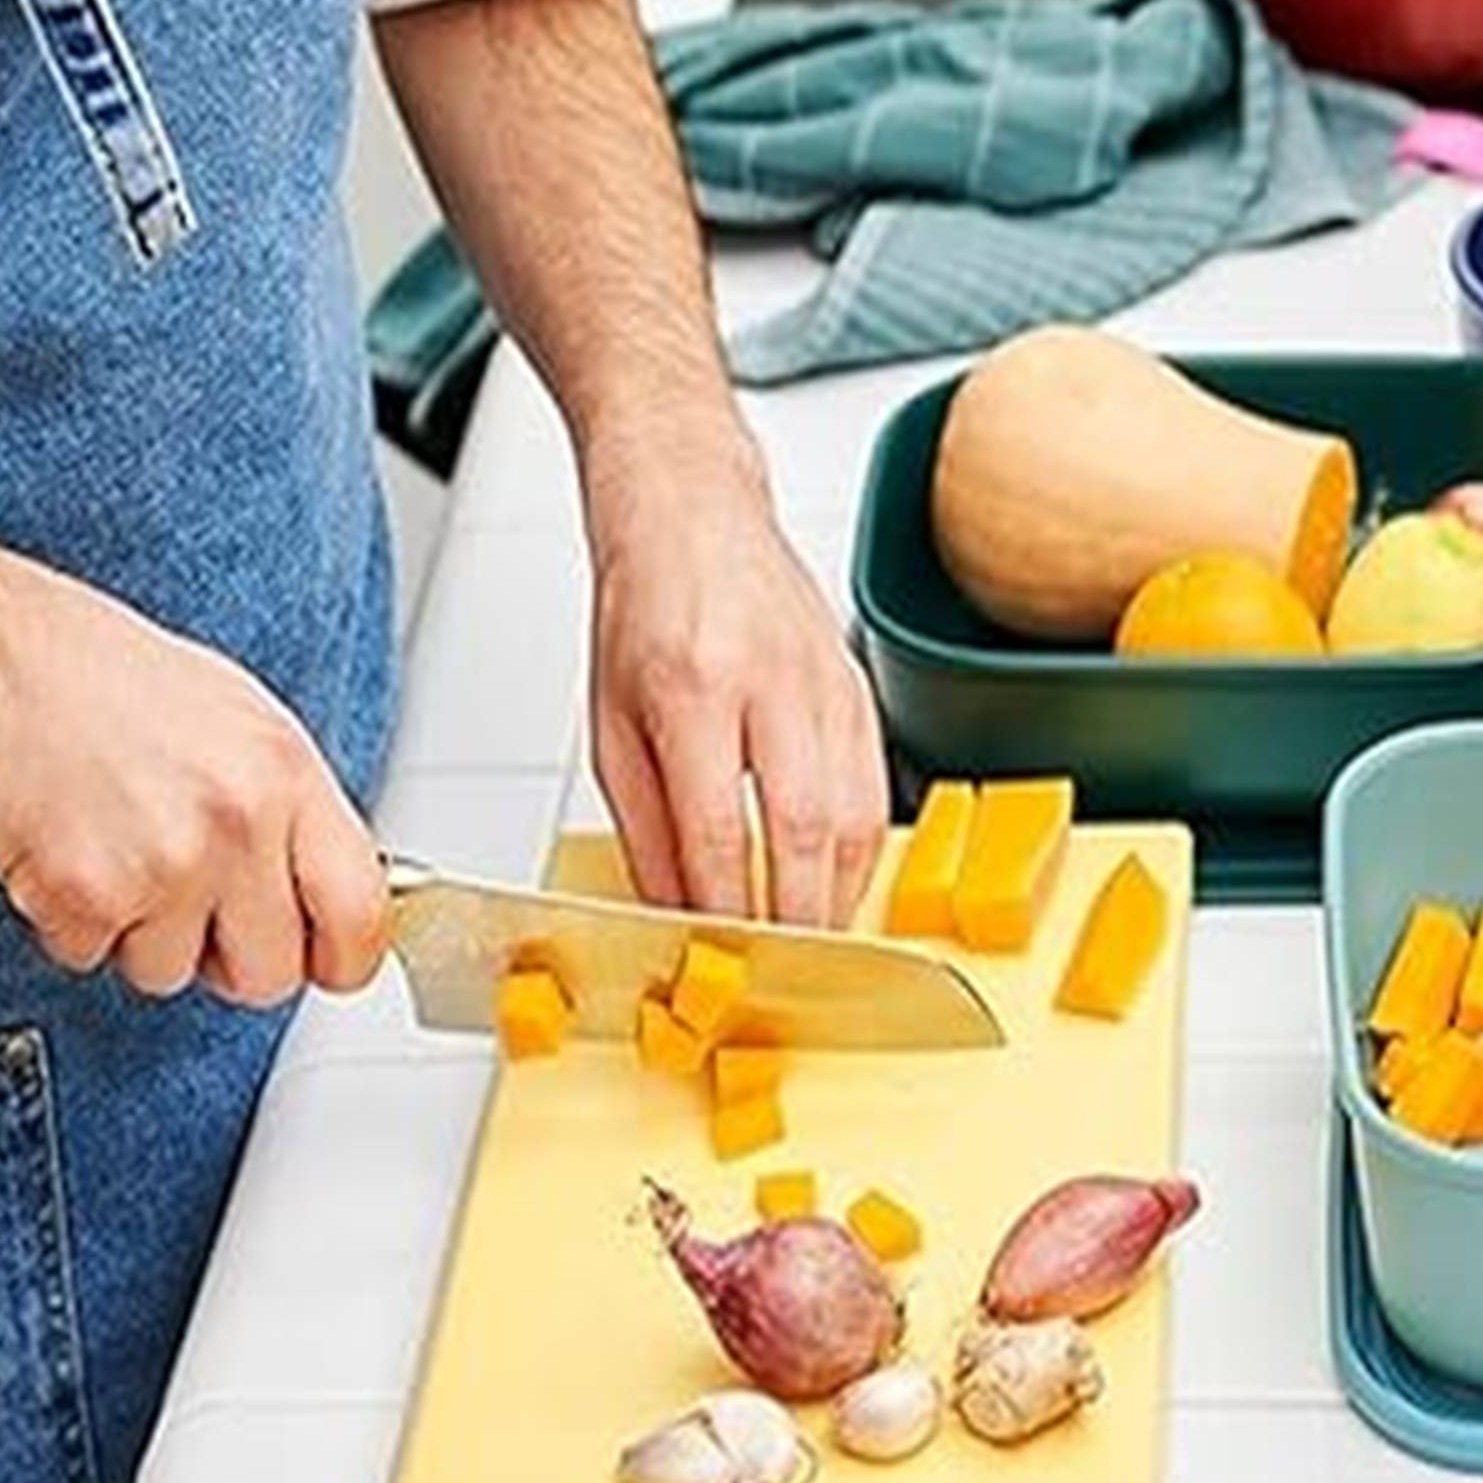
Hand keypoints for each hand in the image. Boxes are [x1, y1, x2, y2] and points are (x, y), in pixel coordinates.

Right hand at [0, 541, 387, 1002]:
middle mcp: (239, 820)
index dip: (342, 959)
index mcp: (288, 775)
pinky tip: (68, 854)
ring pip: (173, 974)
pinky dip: (72, 923)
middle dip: (229, 957)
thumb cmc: (104, 678)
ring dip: (140, 934)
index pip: (361, 915)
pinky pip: (94, 959)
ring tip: (118, 852)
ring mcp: (166, 862)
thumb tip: (324, 889)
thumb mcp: (240, 726)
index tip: (325, 963)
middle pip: (272, 973)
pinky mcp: (85, 895)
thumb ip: (292, 814)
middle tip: (193, 907)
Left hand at [586, 428, 889, 926]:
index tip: (720, 956)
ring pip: (857, 812)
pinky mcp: (858, 685)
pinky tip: (838, 880)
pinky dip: (862, 848)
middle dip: (798, 916)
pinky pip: (875, 785)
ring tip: (814, 940)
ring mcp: (825, 681)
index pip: (718, 826)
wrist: (693, 511)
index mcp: (689, 686)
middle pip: (803, 826)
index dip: (725, 906)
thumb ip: (643, 824)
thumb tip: (674, 910)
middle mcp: (768, 681)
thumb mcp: (607, 721)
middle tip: (782, 971)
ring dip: (840, 892)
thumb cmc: (644, 608)